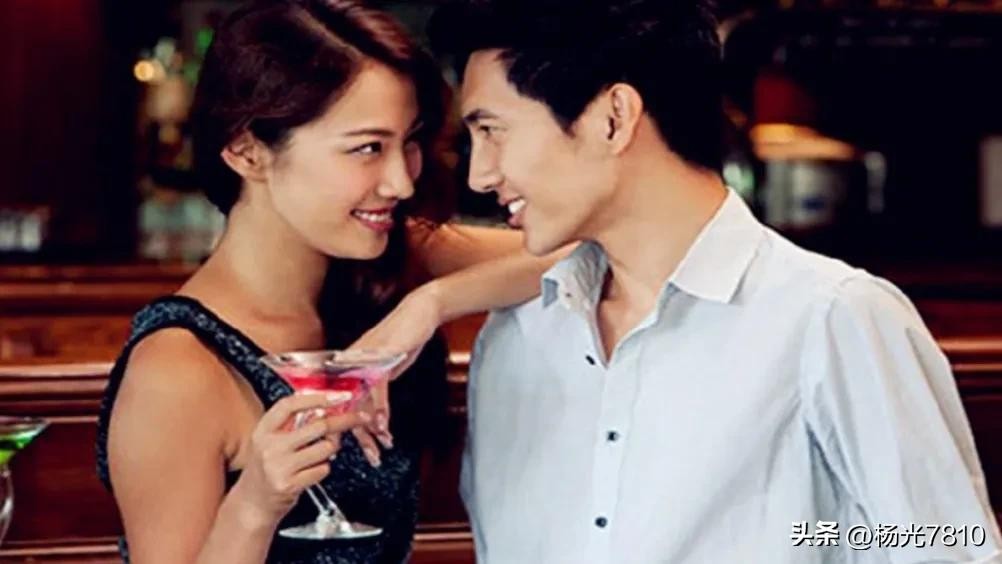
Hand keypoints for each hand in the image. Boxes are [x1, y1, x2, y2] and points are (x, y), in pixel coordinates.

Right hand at [231, 393, 369, 527]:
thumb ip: (292, 423)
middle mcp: (269, 446)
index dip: (316, 397)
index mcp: (264, 430)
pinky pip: (323, 469)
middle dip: (344, 420)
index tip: (337, 396)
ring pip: (326, 448)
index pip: (289, 405)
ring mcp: (279, 466)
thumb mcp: (270, 440)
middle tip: (358, 418)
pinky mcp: (289, 485)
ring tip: (322, 452)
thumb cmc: (266, 468)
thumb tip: (325, 405)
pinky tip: (312, 470)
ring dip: (332, 448)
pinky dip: (324, 468)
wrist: (252, 503)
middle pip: (318, 425)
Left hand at [346, 283, 445, 465]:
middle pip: (343, 405)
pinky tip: (384, 427)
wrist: (420, 311)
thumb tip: (370, 405)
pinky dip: (381, 410)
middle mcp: (351, 363)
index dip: (334, 424)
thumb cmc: (404, 336)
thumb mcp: (386, 364)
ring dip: (369, 431)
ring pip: (359, 402)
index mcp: (348, 365)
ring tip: (376, 451)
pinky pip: (377, 390)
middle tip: (350, 455)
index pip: (335, 399)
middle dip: (348, 435)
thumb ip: (375, 383)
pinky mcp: (380, 358)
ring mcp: (364, 360)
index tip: (336, 446)